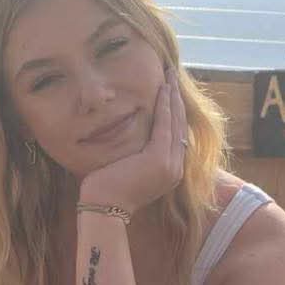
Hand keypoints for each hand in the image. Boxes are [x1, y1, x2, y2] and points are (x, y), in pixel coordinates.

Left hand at [79, 65, 188, 215]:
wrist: (104, 208)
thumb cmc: (108, 192)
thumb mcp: (129, 171)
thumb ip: (137, 156)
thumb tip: (132, 141)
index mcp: (169, 173)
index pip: (176, 137)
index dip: (174, 113)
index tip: (170, 94)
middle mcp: (175, 169)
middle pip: (180, 126)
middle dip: (177, 100)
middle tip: (172, 77)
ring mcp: (170, 165)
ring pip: (175, 122)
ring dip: (173, 97)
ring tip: (170, 75)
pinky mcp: (159, 158)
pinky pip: (165, 125)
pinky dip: (164, 105)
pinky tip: (163, 89)